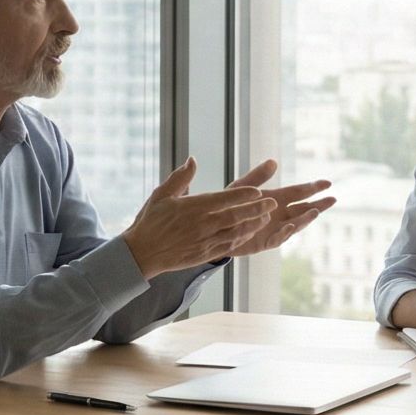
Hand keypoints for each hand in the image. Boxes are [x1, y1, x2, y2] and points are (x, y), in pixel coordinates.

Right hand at [121, 158, 277, 277]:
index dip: (244, 194)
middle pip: (237, 216)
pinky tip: (249, 233)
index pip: (225, 199)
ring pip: (237, 232)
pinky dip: (241, 239)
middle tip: (272, 203)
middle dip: (257, 209)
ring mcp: (206, 241)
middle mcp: (203, 224)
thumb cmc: (150, 221)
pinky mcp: (205, 254)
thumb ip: (180, 177)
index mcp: (194, 207)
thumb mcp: (162, 194)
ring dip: (253, 225)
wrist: (143, 252)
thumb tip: (193, 160)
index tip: (258, 190)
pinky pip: (229, 246)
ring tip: (266, 218)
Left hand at [219, 159, 335, 257]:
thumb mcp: (242, 187)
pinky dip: (285, 233)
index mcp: (276, 198)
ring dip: (304, 219)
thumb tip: (273, 161)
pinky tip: (290, 226)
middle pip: (303, 209)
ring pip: (295, 224)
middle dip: (318, 205)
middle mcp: (279, 214)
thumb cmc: (229, 204)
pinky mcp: (265, 242)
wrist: (215, 226)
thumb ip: (257, 177)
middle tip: (332, 199)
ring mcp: (274, 229)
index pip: (299, 192)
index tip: (328, 183)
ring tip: (314, 211)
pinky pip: (278, 238)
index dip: (313, 188)